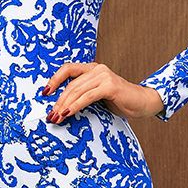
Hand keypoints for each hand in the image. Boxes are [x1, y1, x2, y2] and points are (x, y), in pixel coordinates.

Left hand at [43, 61, 164, 120]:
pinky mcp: (110, 86)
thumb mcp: (98, 97)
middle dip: (58, 102)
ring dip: (64, 106)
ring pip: (77, 90)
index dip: (55, 79)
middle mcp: (97, 69)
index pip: (68, 69)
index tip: (44, 93)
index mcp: (92, 69)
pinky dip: (76, 105)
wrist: (143, 103)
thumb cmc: (120, 102)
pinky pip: (88, 96)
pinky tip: (68, 114)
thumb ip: (83, 96)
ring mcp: (104, 76)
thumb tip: (62, 108)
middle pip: (71, 84)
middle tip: (51, 116)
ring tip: (57, 119)